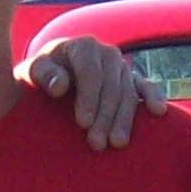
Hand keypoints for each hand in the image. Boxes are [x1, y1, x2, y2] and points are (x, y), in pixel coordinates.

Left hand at [20, 33, 165, 148]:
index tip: (82, 123)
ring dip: (123, 119)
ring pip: (128, 93)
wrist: (53, 75)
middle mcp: (106, 53)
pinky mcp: (132, 79)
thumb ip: (43, 75)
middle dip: (105, 116)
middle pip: (111, 86)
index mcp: (83, 46)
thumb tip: (60, 86)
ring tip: (117, 144)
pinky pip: (145, 87)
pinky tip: (157, 112)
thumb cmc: (41, 76)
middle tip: (97, 143)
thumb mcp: (33, 72)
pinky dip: (153, 98)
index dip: (88, 97)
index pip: (90, 72)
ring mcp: (122, 66)